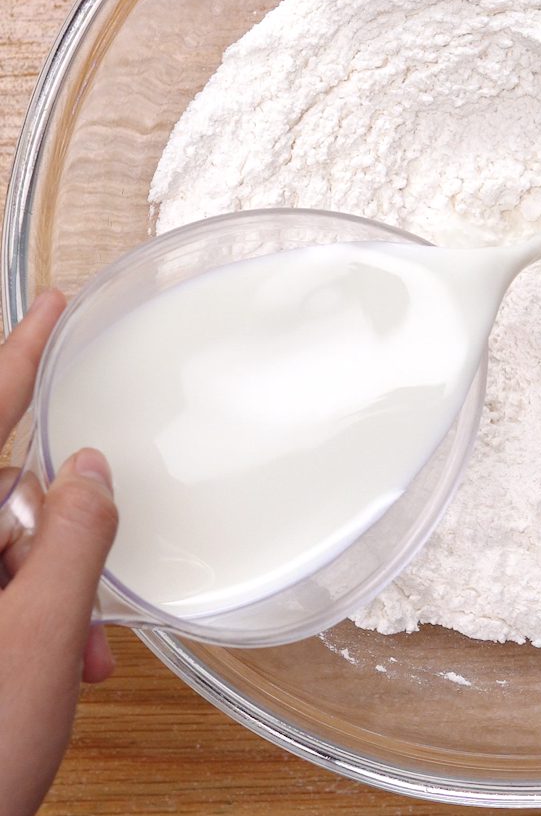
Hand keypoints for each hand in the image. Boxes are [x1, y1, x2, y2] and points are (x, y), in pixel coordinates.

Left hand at [0, 291, 117, 815]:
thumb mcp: (39, 636)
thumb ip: (73, 537)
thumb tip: (88, 468)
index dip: (21, 351)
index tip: (55, 304)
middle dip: (54, 532)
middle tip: (90, 588)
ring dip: (46, 588)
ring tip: (78, 653)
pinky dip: (24, 615)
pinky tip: (58, 662)